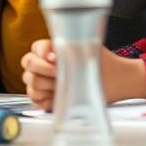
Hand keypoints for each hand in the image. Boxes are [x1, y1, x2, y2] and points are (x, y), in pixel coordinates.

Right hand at [22, 41, 145, 108]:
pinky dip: (43, 99)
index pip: (35, 47)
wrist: (117, 80)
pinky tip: (57, 97)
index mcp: (54, 48)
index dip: (41, 53)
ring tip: (61, 86)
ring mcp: (47, 81)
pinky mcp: (50, 97)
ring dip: (44, 85)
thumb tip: (56, 52)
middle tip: (58, 74)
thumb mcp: (90, 49)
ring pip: (29, 82)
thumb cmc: (104, 63)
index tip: (55, 60)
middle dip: (42, 70)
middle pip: (28, 64)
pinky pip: (35, 99)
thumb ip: (72, 46)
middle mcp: (47, 63)